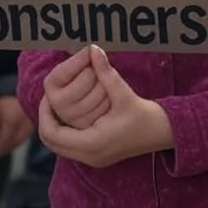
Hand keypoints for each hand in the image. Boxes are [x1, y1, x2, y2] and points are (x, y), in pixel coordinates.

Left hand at [0, 95, 33, 157]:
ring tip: (10, 144)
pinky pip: (28, 132)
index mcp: (11, 125)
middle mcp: (22, 128)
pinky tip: (19, 133)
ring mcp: (31, 124)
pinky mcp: (36, 118)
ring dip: (15, 143)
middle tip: (1, 151)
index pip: (4, 142)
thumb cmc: (10, 91)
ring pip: (22, 138)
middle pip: (14, 143)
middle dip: (7, 148)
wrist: (30, 83)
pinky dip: (22, 135)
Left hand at [39, 45, 173, 167]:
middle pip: (51, 143)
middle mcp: (89, 156)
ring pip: (59, 145)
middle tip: (49, 99)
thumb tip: (93, 49)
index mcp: (91, 144)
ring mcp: (92, 158)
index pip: (52, 134)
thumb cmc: (144, 116)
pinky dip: (64, 130)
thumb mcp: (123, 93)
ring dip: (55, 125)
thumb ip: (105, 72)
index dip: (44, 113)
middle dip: (46, 119)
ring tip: (57, 104)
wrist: (162, 133)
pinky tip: (71, 113)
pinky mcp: (97, 155)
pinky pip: (70, 146)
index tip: (47, 96)